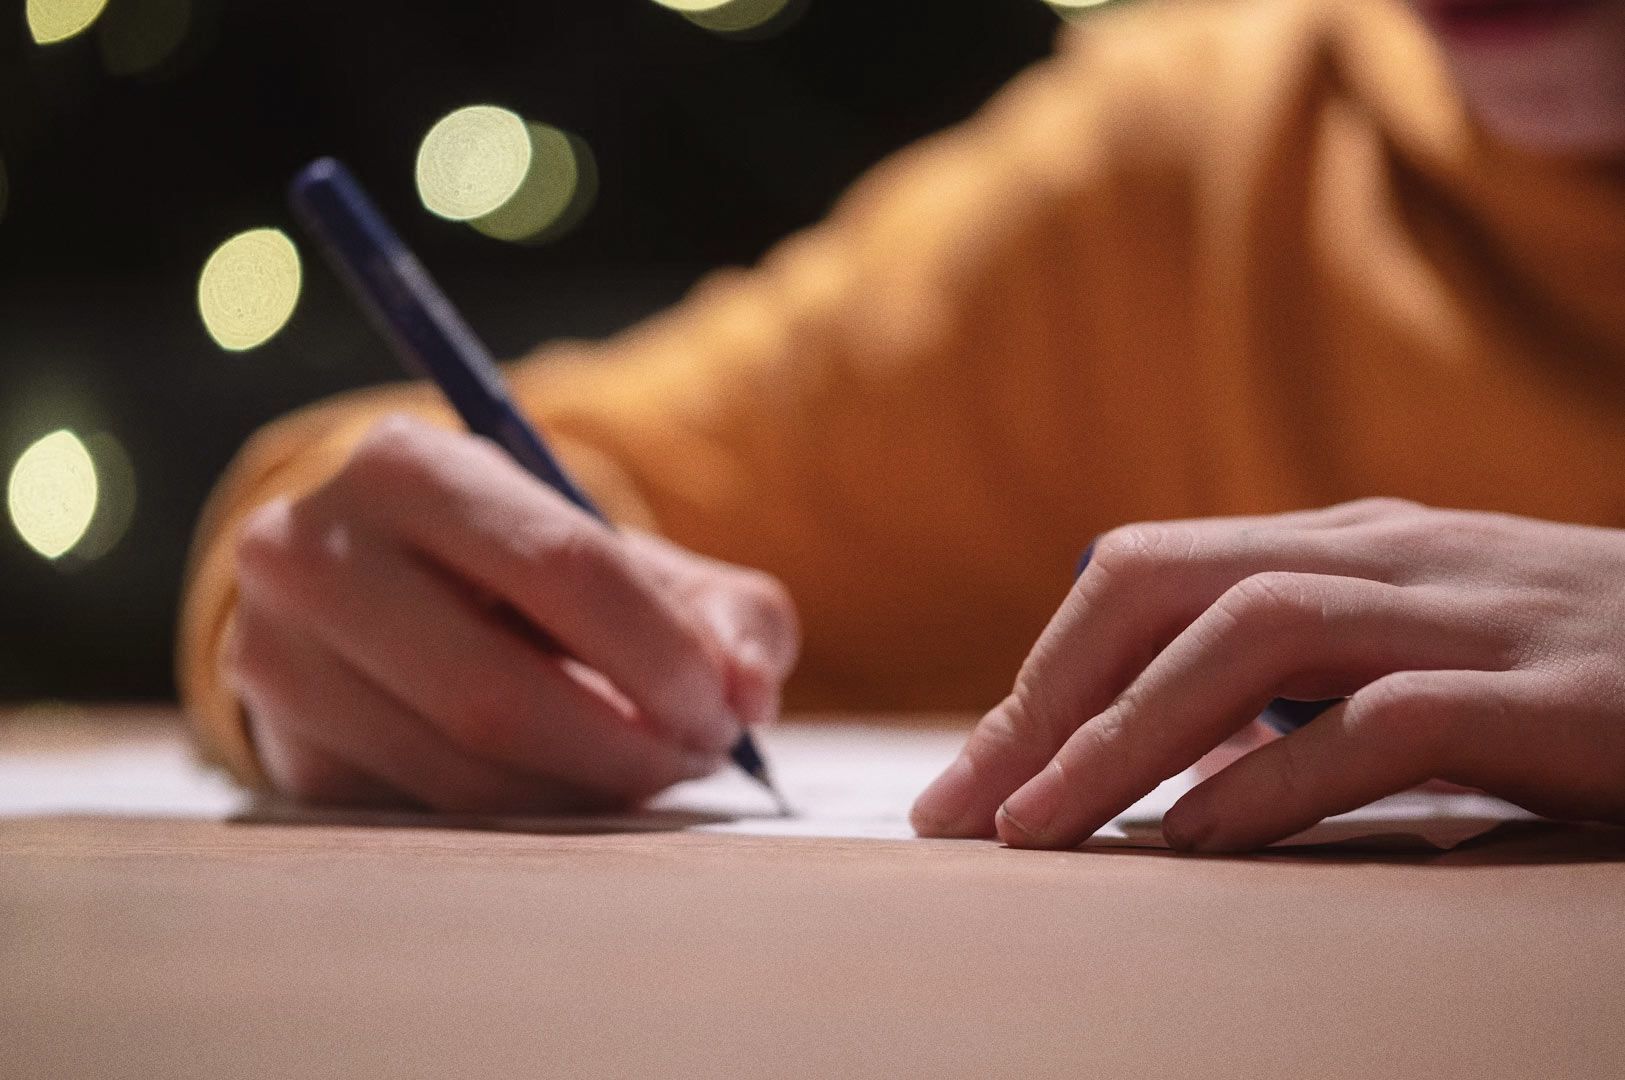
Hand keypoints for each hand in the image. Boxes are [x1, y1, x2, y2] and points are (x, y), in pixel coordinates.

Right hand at [227, 414, 798, 812]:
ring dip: (585, 794)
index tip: (726, 708)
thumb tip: (751, 692)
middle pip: (496, 694)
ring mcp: (276, 658)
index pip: (562, 564)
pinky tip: (576, 791)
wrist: (390, 596)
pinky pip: (429, 817)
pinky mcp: (284, 750)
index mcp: (406, 464)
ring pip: (461, 773)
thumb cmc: (533, 575)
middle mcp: (308, 550)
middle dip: (625, 746)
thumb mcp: (631, 560)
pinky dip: (529, 820)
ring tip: (650, 771)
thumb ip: (724, 611)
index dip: (661, 652)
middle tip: (697, 757)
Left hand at [911, 499, 1624, 850]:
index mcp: (1344, 544)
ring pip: (1250, 636)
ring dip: (1124, 737)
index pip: (1143, 573)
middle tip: (964, 811)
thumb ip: (1293, 677)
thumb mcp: (1414, 649)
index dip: (1042, 673)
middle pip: (1165, 586)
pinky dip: (1278, 777)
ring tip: (1039, 830)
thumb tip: (1158, 751)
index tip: (969, 781)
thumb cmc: (1574, 673)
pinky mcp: (1559, 695)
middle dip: (1048, 698)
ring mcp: (1474, 617)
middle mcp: (1390, 558)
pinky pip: (1387, 722)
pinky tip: (1201, 842)